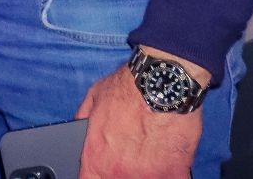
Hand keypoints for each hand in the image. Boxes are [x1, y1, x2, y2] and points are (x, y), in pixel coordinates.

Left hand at [74, 51, 205, 178]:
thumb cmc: (128, 87)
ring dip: (147, 170)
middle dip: (124, 170)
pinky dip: (169, 170)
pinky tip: (168, 154)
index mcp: (95, 158)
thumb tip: (78, 130)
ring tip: (150, 149)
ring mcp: (148, 177)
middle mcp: (118, 172)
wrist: (162, 82)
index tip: (104, 169)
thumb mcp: (93, 97)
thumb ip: (83, 120)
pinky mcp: (174, 174)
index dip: (96, 175)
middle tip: (132, 153)